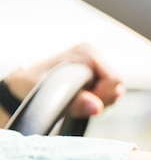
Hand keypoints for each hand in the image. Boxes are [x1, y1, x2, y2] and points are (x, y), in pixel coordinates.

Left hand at [4, 43, 123, 118]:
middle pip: (117, 85)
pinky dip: (99, 102)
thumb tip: (97, 107)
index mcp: (86, 52)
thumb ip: (74, 101)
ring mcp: (97, 66)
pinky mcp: (98, 76)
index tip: (80, 101)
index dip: (100, 96)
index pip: (113, 79)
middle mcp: (94, 56)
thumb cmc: (31, 85)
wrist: (23, 85)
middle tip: (78, 104)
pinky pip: (111, 94)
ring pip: (116, 91)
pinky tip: (82, 101)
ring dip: (100, 102)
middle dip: (101, 100)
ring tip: (78, 102)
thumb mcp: (49, 94)